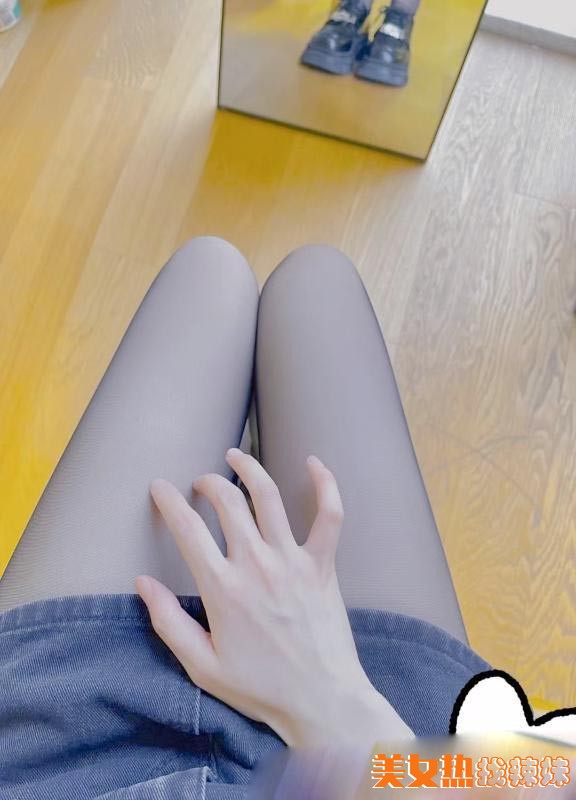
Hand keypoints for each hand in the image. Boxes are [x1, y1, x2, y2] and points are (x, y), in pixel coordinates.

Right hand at [136, 449, 411, 748]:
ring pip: (268, 496)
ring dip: (249, 468)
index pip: (187, 529)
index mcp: (223, 588)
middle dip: (209, 482)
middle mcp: (256, 565)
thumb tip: (142, 583)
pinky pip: (329, 515)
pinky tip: (314, 462)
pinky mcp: (322, 564)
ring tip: (236, 455)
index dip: (168, 501)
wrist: (321, 700)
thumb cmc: (260, 687)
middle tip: (201, 482)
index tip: (159, 488)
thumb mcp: (202, 665)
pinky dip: (324, 484)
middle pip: (227, 501)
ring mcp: (292, 560)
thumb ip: (168, 622)